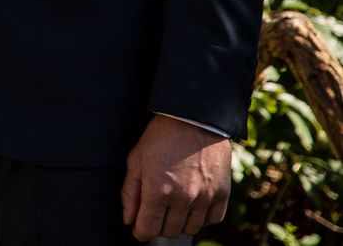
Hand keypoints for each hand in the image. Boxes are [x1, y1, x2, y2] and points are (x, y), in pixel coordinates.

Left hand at [121, 115, 230, 240]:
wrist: (193, 118)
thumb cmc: (160, 137)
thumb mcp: (136, 159)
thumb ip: (130, 193)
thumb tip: (128, 219)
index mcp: (158, 190)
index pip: (148, 229)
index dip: (140, 232)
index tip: (138, 228)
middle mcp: (183, 198)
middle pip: (169, 232)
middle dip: (158, 226)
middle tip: (154, 213)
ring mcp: (205, 198)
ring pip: (190, 229)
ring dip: (179, 223)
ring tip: (172, 207)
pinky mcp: (222, 194)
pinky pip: (212, 220)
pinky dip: (201, 217)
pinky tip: (192, 204)